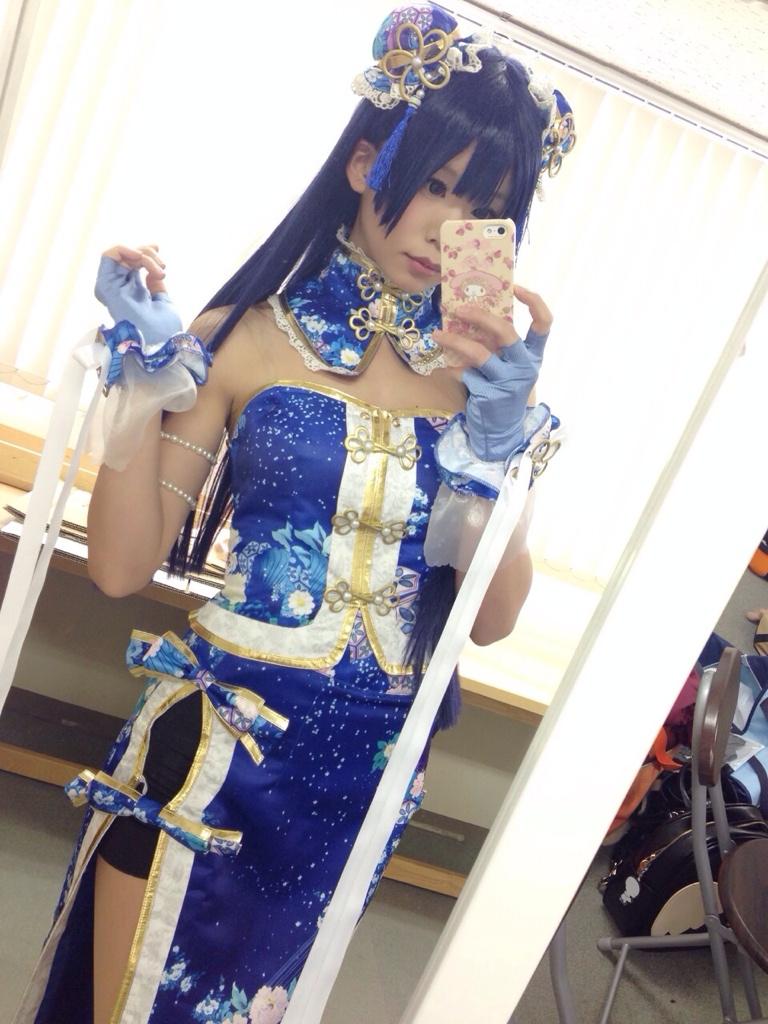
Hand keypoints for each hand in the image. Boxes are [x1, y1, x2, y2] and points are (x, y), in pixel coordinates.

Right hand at [95, 244, 182, 344]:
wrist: (162, 344)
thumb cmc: (164, 330)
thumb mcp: (162, 300)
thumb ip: (154, 284)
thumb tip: (151, 270)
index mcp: (131, 292)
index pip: (131, 264)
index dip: (145, 254)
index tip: (160, 253)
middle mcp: (119, 289)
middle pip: (126, 258)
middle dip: (147, 254)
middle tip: (162, 267)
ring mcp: (111, 289)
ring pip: (120, 255)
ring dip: (142, 254)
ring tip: (159, 269)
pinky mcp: (107, 288)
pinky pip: (108, 257)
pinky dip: (124, 249)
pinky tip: (140, 257)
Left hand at [434, 285, 552, 460]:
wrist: (501, 431)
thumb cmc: (503, 392)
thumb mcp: (509, 368)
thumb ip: (500, 347)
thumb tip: (471, 314)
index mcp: (534, 356)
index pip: (544, 324)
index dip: (533, 302)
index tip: (515, 286)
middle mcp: (525, 367)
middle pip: (506, 333)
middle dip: (481, 316)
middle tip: (459, 308)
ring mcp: (507, 382)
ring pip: (479, 353)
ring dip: (455, 340)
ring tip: (437, 334)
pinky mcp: (489, 395)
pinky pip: (464, 374)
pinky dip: (452, 368)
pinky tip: (445, 367)